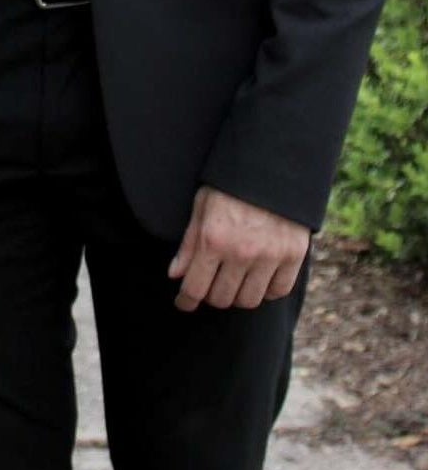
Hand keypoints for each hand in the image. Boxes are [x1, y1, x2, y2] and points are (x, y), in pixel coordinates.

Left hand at [168, 186, 310, 312]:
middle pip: (222, 299)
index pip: (194, 288)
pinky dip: (267, 290)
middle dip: (211, 296)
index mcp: (213, 239)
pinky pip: (278, 291)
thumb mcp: (202, 206)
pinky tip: (259, 279)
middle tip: (210, 285)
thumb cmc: (231, 185)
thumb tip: (175, 275)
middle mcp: (241, 252)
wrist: (274, 166)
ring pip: (249, 300)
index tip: (183, 303)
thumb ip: (189, 244)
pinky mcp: (293, 255)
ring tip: (234, 281)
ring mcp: (270, 256)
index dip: (185, 301)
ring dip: (238, 295)